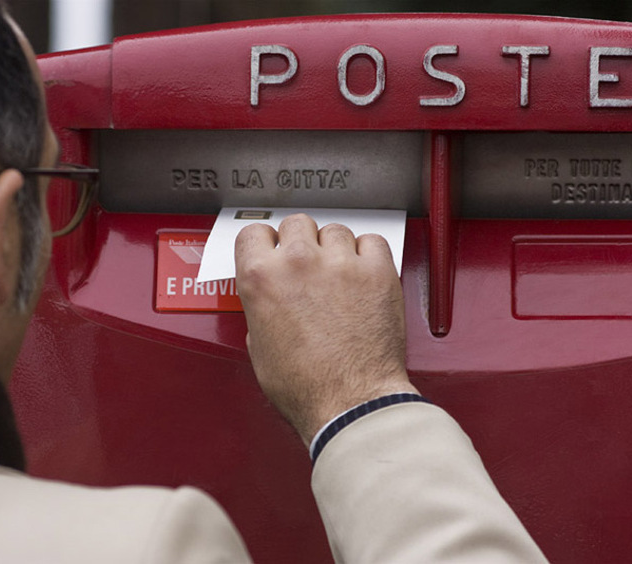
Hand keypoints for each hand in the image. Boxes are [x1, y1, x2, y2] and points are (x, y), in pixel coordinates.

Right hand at [235, 214, 417, 446]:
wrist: (350, 403)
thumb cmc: (306, 386)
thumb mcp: (259, 349)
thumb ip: (261, 310)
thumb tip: (270, 300)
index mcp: (261, 278)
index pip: (254, 232)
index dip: (265, 243)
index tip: (274, 250)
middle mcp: (299, 262)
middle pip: (297, 223)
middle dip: (301, 242)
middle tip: (309, 265)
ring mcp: (340, 263)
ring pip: (335, 230)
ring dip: (335, 248)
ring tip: (340, 275)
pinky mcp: (376, 271)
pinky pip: (372, 241)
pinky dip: (369, 253)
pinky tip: (364, 272)